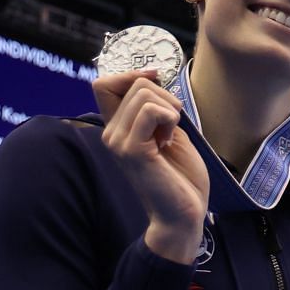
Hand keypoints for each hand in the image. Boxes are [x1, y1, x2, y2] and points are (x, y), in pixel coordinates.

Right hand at [91, 69, 208, 262]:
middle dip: (165, 96)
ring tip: (170, 136)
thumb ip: (155, 109)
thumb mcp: (168, 132)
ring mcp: (118, 141)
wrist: (185, 213)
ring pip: (144, 93)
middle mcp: (111, 133)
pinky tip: (169, 142)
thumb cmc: (181, 177)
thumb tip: (151, 76)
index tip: (157, 84)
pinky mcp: (131, 150)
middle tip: (172, 126)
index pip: (104, 83)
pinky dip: (170, 119)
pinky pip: (152, 111)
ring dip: (170, 109)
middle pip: (134, 83)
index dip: (132, 75)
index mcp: (118, 128)